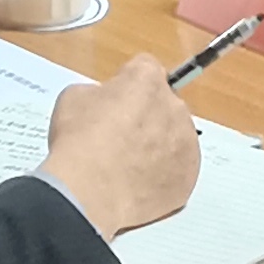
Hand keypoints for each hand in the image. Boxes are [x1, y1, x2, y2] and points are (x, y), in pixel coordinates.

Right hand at [38, 59, 202, 238]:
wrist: (89, 194)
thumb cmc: (78, 142)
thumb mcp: (74, 98)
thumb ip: (98, 93)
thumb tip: (106, 105)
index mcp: (147, 79)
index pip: (145, 69)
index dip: (127, 85)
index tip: (115, 102)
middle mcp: (175, 106)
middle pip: (164, 104)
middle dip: (146, 117)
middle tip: (120, 139)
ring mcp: (186, 144)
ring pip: (175, 138)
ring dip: (158, 146)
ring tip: (129, 168)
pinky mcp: (189, 177)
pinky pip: (179, 170)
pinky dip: (164, 176)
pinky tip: (139, 186)